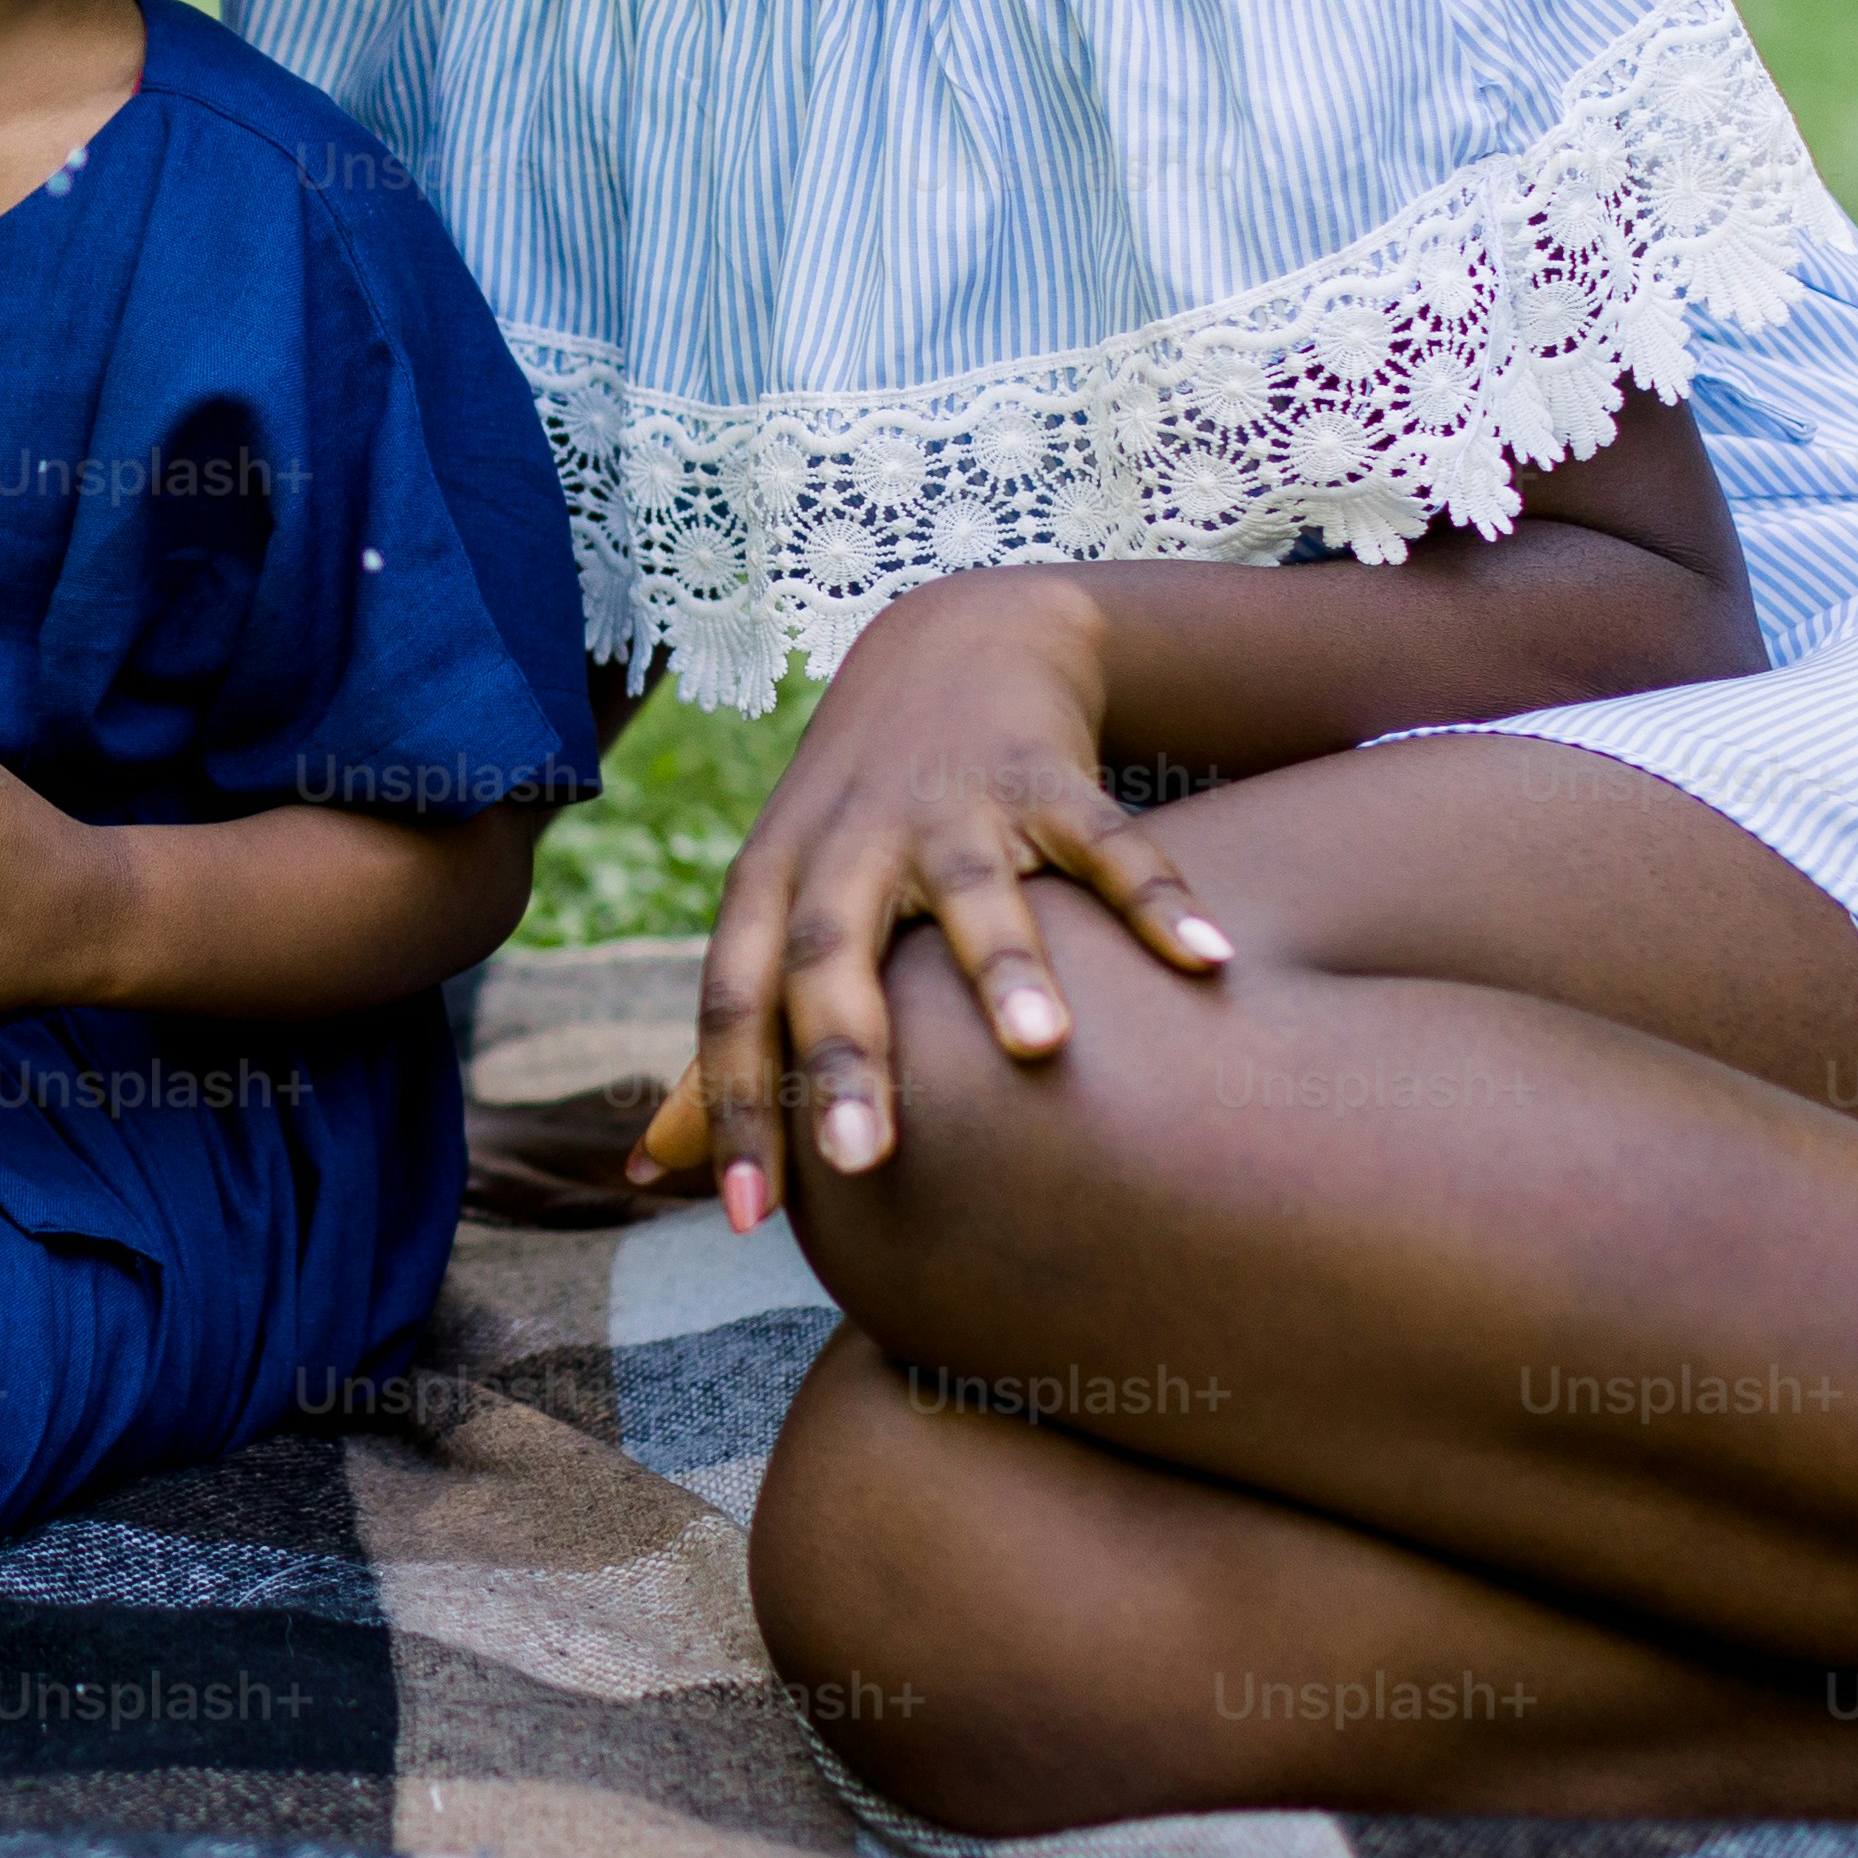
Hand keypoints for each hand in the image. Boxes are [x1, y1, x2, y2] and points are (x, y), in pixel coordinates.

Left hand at [634, 570, 1234, 1229]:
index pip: (732, 1003)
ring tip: (1042, 1050)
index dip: (730, 1106)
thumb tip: (648, 1168)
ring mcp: (949, 802)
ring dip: (1005, 966)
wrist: (951, 640)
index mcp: (770, 883)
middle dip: (846, 1054)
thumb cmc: (853, 819)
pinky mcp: (1047, 773)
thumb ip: (736, 1036)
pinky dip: (1158, 899)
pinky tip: (1209, 963)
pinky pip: (1108, 841)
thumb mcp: (778, 903)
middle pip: (829, 950)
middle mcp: (848, 841)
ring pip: (972, 888)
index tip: (745, 1218)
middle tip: (861, 1161)